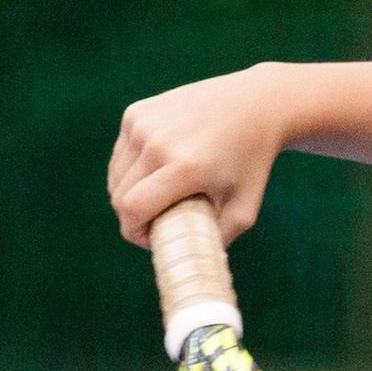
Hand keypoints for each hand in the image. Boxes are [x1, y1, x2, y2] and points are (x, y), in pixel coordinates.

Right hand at [108, 66, 287, 248]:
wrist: (255, 104)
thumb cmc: (251, 162)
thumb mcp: (245, 209)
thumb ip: (216, 242)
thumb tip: (189, 266)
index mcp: (185, 167)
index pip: (132, 209)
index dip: (134, 233)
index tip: (150, 239)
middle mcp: (159, 142)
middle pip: (119, 196)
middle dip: (132, 217)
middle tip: (157, 221)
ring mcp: (144, 123)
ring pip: (116, 175)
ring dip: (129, 193)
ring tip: (158, 197)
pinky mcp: (137, 112)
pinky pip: (121, 154)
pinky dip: (132, 169)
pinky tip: (157, 170)